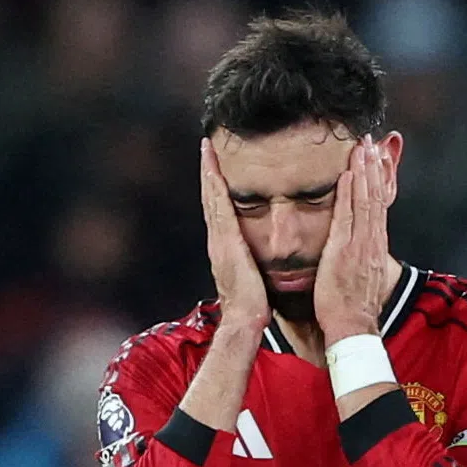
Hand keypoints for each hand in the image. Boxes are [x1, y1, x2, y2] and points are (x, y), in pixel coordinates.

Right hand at [200, 138, 269, 333]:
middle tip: (206, 147)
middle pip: (211, 200)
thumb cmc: (253, 306)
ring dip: (209, 172)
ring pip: (212, 198)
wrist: (245, 319)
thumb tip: (259, 263)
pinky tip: (214, 167)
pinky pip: (219, 206)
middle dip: (208, 173)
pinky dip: (214, 185)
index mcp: (224, 249)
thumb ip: (252, 267)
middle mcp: (217, 241)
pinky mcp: (224, 241)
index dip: (216, 189)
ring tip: (207, 148)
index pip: (219, 212)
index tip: (215, 168)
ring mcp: (218, 240)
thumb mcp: (253, 280)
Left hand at [314, 136, 389, 342]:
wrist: (353, 327)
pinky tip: (349, 173)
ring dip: (364, 171)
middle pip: (375, 197)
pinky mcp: (345, 250)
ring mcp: (360, 245)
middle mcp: (371, 242)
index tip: (376, 158)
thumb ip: (360, 258)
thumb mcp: (361, 277)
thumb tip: (357, 250)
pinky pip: (349, 215)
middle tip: (370, 141)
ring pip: (366, 201)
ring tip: (362, 146)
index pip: (378, 207)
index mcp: (374, 247)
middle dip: (373, 167)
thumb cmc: (352, 307)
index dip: (377, 181)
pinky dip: (351, 193)